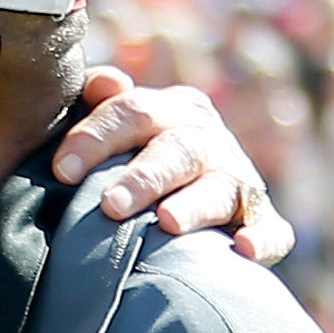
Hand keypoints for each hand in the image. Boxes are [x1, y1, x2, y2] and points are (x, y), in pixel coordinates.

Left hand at [54, 67, 296, 266]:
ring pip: (222, 188)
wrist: (166, 208)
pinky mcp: (259, 222)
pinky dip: (263, 238)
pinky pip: (271, 230)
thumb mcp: (108, 130)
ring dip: (196, 204)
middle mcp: (208, 141)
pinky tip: (245, 248)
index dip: (97, 137)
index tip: (62, 171)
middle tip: (110, 204)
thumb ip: (97, 103)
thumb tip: (107, 83)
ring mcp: (238, 181)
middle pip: (178, 149)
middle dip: (145, 176)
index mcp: (171, 111)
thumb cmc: (122, 166)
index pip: (133, 112)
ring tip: (167, 221)